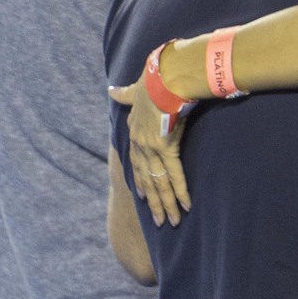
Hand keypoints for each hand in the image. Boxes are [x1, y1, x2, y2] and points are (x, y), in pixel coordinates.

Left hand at [108, 73, 190, 225]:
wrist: (163, 77)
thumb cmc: (153, 80)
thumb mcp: (135, 89)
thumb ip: (124, 94)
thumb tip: (112, 90)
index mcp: (135, 132)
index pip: (136, 163)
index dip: (140, 181)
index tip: (142, 196)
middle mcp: (141, 144)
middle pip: (148, 179)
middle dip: (154, 202)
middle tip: (159, 221)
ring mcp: (152, 148)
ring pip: (160, 182)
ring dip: (166, 204)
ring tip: (171, 221)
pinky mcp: (167, 148)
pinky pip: (175, 175)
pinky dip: (180, 192)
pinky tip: (186, 206)